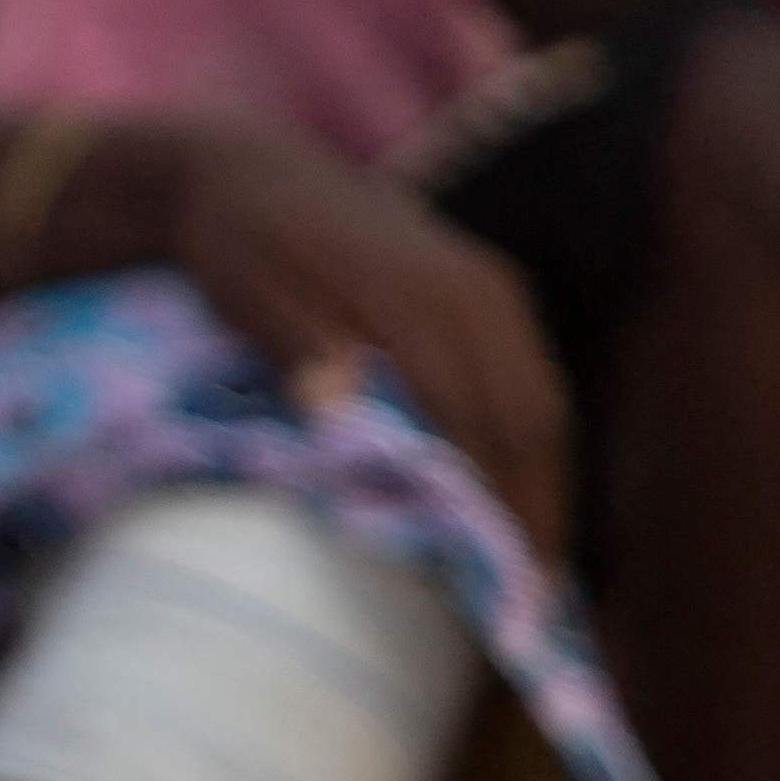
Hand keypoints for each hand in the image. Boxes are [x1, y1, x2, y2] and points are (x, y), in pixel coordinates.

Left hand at [148, 122, 570, 553]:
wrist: (252, 169)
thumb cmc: (235, 238)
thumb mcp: (240, 282)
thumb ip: (291, 341)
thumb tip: (341, 405)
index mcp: (421, 292)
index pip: (476, 417)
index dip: (492, 504)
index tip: (495, 584)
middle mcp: (478, 291)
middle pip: (529, 422)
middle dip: (536, 515)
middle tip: (528, 611)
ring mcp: (494, 291)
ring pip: (542, 409)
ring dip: (544, 491)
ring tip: (532, 581)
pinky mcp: (493, 299)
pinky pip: (529, 385)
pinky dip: (531, 451)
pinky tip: (517, 508)